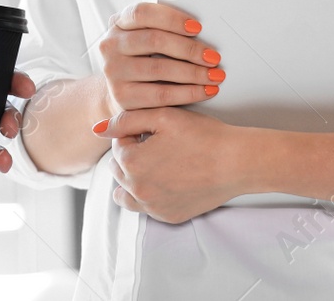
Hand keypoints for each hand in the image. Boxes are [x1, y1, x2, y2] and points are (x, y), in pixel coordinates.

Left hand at [95, 107, 253, 223]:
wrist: (236, 162)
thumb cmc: (202, 135)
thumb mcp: (162, 116)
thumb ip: (125, 120)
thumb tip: (97, 129)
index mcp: (131, 162)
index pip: (118, 144)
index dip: (136, 133)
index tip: (157, 131)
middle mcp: (137, 189)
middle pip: (120, 168)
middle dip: (133, 155)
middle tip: (160, 145)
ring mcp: (153, 207)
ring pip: (126, 193)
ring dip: (134, 178)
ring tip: (157, 165)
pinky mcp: (168, 217)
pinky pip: (147, 207)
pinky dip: (151, 195)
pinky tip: (169, 180)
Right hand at [98, 2, 223, 114]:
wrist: (120, 93)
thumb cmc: (140, 60)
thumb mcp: (142, 38)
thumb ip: (160, 28)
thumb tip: (198, 26)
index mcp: (118, 24)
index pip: (142, 13)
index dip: (172, 18)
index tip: (197, 27)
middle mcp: (111, 46)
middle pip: (154, 40)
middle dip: (189, 49)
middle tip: (213, 57)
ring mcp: (114, 72)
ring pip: (160, 68)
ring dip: (194, 73)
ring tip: (215, 75)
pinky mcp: (122, 97)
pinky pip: (162, 95)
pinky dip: (189, 93)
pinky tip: (205, 90)